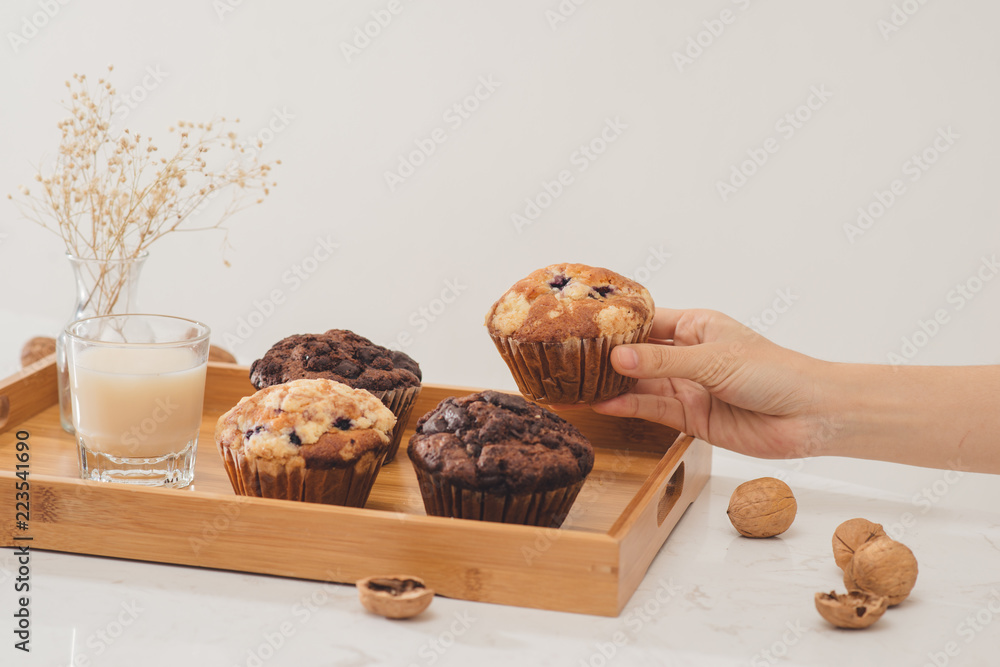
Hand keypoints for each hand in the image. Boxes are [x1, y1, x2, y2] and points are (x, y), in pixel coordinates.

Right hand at [591, 308, 834, 459]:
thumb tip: (618, 357)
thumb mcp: (713, 359)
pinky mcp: (691, 417)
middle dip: (609, 357)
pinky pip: (653, 409)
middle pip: (640, 354)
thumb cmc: (775, 372)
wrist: (810, 416)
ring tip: (578, 382)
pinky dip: (630, 406)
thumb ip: (663, 361)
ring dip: (614, 384)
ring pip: (642, 383)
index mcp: (697, 326)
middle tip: (571, 357)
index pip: (647, 321)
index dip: (617, 324)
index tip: (583, 325)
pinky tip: (605, 403)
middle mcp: (689, 355)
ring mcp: (689, 387)